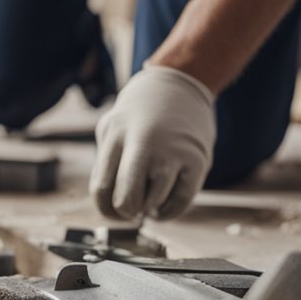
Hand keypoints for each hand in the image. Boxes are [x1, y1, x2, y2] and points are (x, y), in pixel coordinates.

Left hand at [90, 66, 215, 219]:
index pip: (102, 188)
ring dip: (148, 210)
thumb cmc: (140, 116)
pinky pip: (181, 202)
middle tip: (130, 209)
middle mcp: (144, 143)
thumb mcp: (112, 128)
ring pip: (154, 202)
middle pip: (127, 199)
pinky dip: (168, 212)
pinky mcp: (198, 159)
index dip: (105, 209)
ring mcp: (173, 151)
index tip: (112, 210)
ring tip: (148, 198)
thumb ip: (107, 164)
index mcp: (117, 135)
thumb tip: (109, 207)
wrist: (180, 87)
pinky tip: (162, 205)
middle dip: (126, 212)